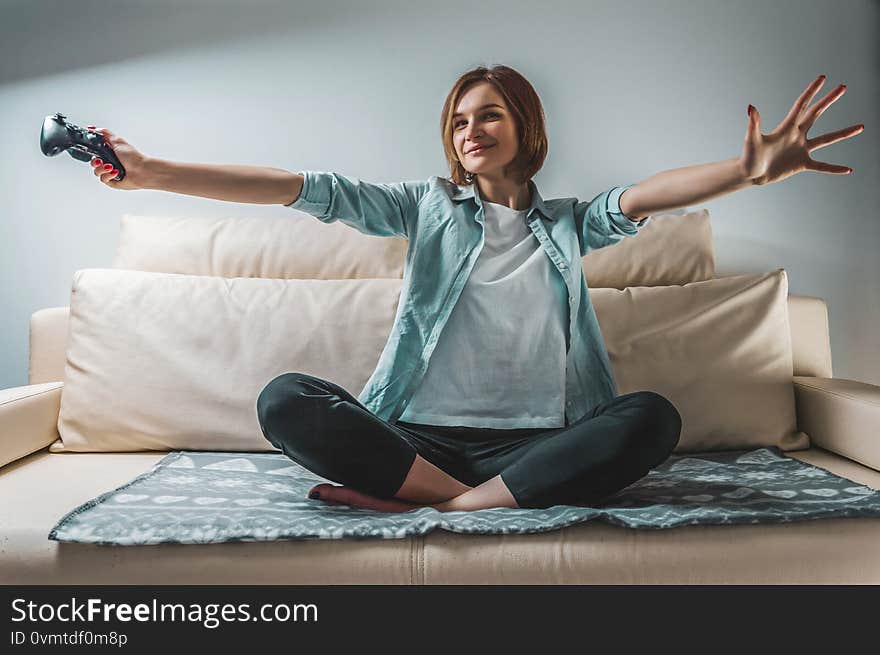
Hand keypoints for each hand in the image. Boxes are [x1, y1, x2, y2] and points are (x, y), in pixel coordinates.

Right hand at [86, 127, 154, 190]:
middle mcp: (110, 162)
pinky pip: (103, 180)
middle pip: (93, 163)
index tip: (91, 150)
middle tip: (101, 160)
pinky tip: (116, 173)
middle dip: (95, 162)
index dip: (91, 151)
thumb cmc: (134, 157)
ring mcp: (111, 172)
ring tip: (111, 166)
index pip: (94, 152)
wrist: (143, 171)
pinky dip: (108, 176)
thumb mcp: (118, 140)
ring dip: (102, 169)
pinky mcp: (113, 181)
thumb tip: (94, 128)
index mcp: (110, 153)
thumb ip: (105, 133)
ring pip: (97, 172)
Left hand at [738, 75, 863, 185]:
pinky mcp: (802, 164)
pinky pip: (822, 166)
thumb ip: (754, 124)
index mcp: (786, 127)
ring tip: (861, 127)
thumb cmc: (748, 157)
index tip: (823, 78)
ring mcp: (801, 149)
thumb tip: (751, 107)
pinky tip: (848, 169)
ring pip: (827, 139)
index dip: (811, 91)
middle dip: (829, 100)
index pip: (802, 105)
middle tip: (843, 87)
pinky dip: (834, 168)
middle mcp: (797, 135)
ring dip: (844, 133)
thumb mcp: (751, 139)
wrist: (749, 174)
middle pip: (816, 114)